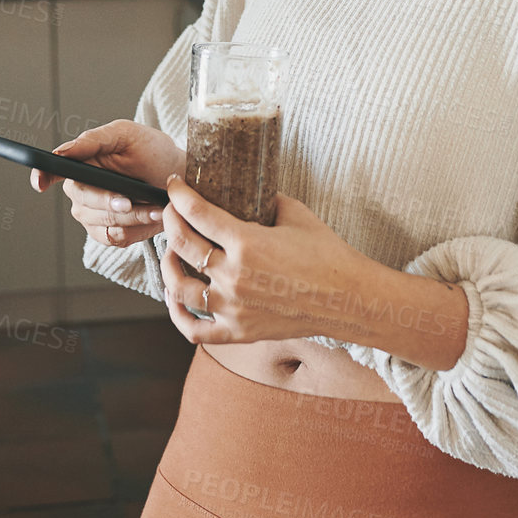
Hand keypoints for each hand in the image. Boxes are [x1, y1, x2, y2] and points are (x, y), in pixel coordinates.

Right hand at [30, 120, 185, 251]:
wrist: (177, 176)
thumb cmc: (151, 151)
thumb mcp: (127, 135)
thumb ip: (94, 139)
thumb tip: (62, 150)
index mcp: (80, 163)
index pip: (51, 170)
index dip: (41, 176)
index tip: (40, 182)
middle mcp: (81, 191)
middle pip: (83, 201)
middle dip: (108, 202)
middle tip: (130, 200)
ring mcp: (92, 215)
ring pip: (103, 222)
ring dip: (133, 216)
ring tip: (156, 206)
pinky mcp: (109, 234)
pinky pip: (116, 237)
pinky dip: (138, 228)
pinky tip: (153, 216)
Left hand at [159, 174, 360, 344]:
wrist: (349, 299)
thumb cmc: (328, 255)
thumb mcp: (296, 214)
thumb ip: (266, 200)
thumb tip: (250, 189)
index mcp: (247, 242)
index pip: (197, 212)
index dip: (179, 195)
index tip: (175, 186)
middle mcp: (234, 276)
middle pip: (181, 244)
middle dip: (170, 221)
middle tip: (172, 212)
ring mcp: (234, 307)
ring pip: (179, 287)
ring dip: (168, 266)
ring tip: (171, 254)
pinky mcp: (239, 331)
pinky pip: (195, 330)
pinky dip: (177, 315)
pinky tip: (175, 297)